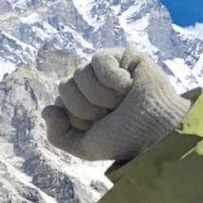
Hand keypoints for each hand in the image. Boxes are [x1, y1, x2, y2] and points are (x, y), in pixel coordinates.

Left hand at [42, 48, 190, 161]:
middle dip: (88, 108)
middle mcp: (87, 84)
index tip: (100, 126)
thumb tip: (47, 109)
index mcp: (76, 103)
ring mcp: (103, 69)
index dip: (77, 120)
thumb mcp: (84, 147)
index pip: (57, 103)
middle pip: (65, 86)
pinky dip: (113, 79)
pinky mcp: (121, 55)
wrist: (156, 132)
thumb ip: (57, 136)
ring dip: (102, 96)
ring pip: (80, 74)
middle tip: (112, 113)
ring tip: (122, 101)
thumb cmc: (124, 139)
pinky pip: (99, 61)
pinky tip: (128, 86)